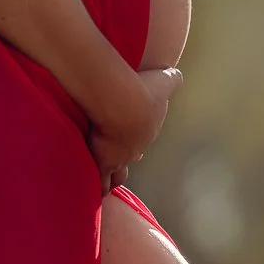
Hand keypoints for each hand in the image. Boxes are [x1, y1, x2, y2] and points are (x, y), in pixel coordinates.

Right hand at [89, 67, 181, 194]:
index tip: (128, 141)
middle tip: (114, 162)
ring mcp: (119, 160)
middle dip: (123, 161)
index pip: (141, 140)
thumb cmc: (144, 92)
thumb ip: (172, 79)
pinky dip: (94, 186)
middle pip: (129, 159)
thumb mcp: (163, 82)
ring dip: (109, 179)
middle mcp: (135, 149)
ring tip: (99, 181)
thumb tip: (177, 76)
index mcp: (148, 130)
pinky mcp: (102, 165)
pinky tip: (86, 188)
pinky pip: (100, 183)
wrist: (123, 105)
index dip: (134, 141)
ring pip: (116, 178)